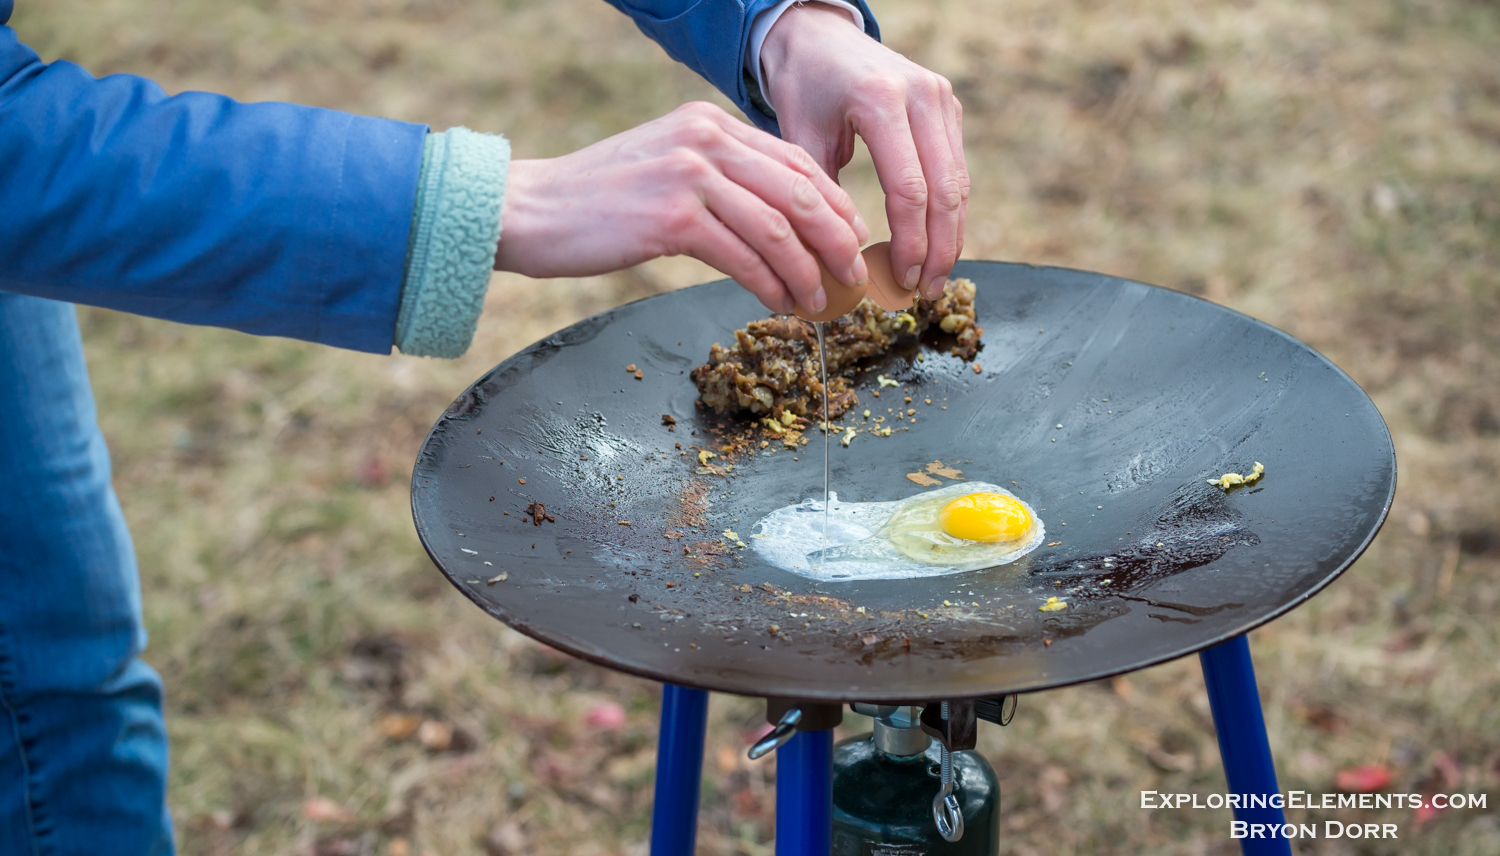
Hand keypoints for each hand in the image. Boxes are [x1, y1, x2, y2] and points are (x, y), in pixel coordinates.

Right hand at [494, 101, 869, 315]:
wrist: (530, 210)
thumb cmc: (598, 203)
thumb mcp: (668, 170)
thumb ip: (720, 181)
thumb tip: (778, 222)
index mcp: (709, 123)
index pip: (795, 161)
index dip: (834, 205)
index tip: (852, 239)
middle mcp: (705, 139)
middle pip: (799, 192)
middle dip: (835, 240)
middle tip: (853, 276)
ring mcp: (689, 175)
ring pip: (777, 227)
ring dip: (808, 271)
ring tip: (822, 301)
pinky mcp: (672, 218)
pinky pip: (743, 256)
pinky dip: (771, 284)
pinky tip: (780, 303)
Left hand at [760, 2, 967, 299]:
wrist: (819, 36)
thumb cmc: (802, 88)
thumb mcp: (799, 138)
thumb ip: (821, 195)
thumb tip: (843, 258)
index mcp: (881, 100)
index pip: (909, 188)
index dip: (911, 242)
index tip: (903, 280)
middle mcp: (922, 95)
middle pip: (945, 190)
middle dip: (939, 249)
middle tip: (926, 291)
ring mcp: (941, 98)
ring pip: (958, 182)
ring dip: (950, 235)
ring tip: (934, 278)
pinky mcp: (948, 106)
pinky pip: (955, 168)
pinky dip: (948, 210)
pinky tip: (936, 243)